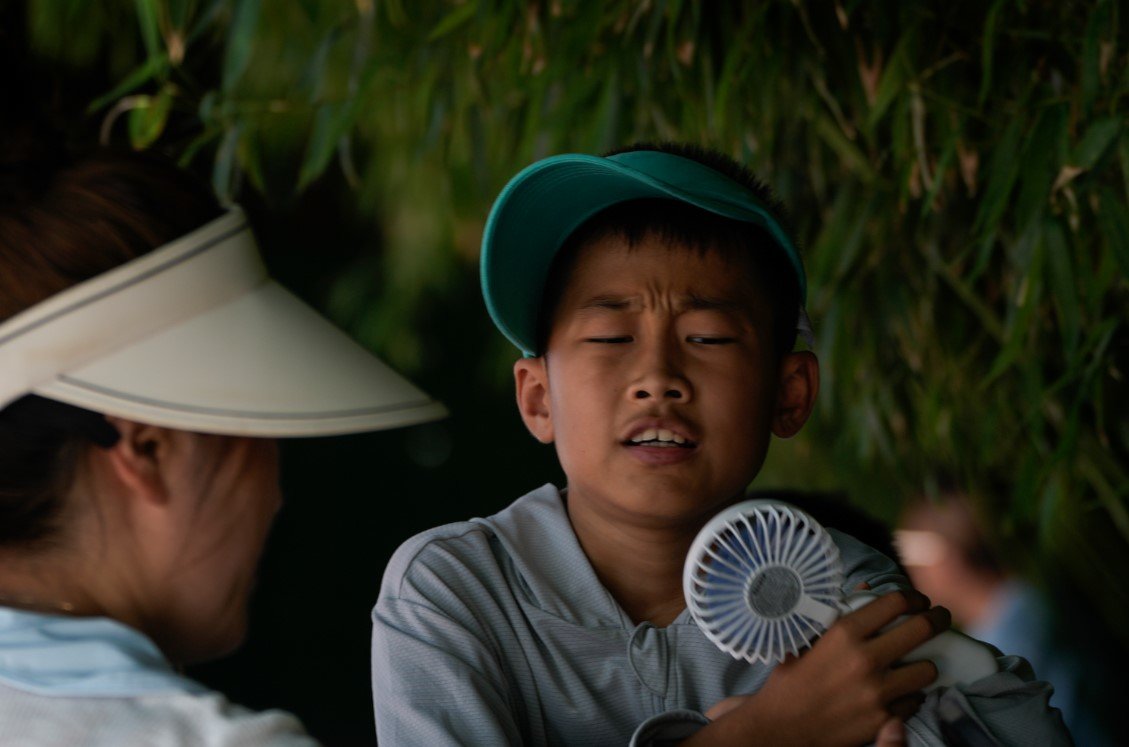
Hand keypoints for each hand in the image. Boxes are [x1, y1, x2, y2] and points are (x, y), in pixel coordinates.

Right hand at [686, 590, 948, 746]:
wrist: (781, 728)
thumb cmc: (790, 681)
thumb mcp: (806, 641)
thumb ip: (839, 615)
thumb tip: (866, 588)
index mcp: (843, 634)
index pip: (894, 603)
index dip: (913, 597)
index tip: (918, 601)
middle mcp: (865, 659)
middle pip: (922, 629)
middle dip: (937, 620)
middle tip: (939, 619)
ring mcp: (878, 691)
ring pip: (927, 669)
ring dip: (924, 664)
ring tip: (916, 664)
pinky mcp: (884, 719)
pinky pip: (915, 701)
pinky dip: (910, 696)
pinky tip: (899, 693)